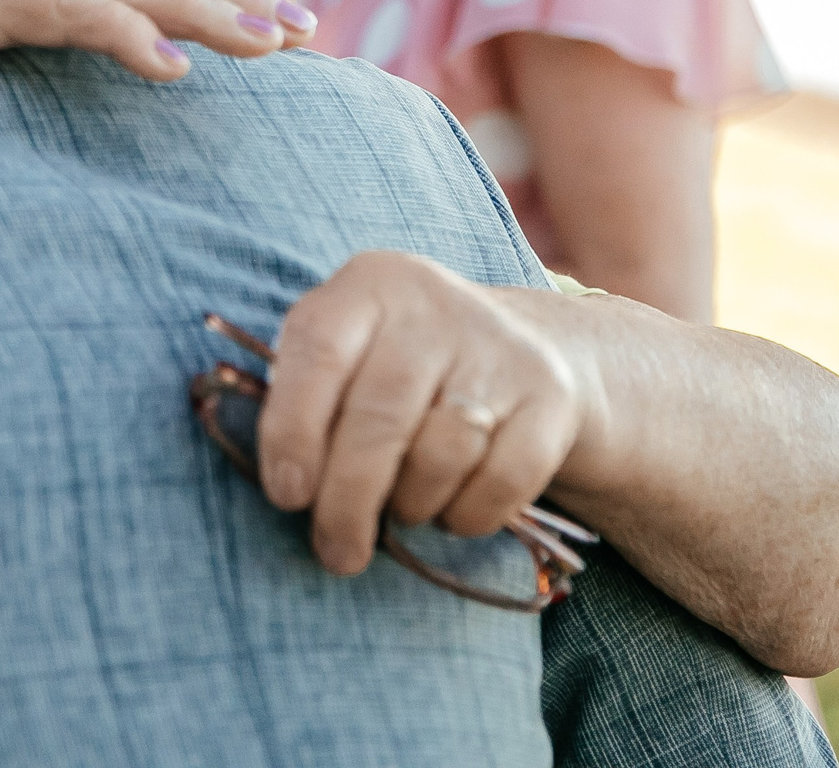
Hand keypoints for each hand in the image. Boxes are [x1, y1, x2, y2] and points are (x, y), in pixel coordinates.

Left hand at [252, 252, 600, 575]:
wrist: (521, 349)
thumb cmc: (400, 366)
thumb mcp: (348, 355)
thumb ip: (306, 400)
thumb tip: (288, 486)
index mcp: (371, 285)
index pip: (317, 349)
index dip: (292, 429)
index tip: (287, 495)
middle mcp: (435, 306)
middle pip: (379, 417)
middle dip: (348, 500)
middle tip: (337, 552)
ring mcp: (499, 349)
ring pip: (440, 456)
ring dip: (411, 504)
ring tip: (401, 508)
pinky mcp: (551, 397)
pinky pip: (501, 482)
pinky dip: (468, 514)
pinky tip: (451, 508)